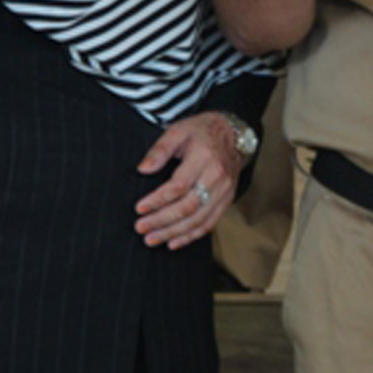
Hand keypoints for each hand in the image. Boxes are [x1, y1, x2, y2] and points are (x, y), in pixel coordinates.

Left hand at [134, 112, 243, 249]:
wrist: (233, 134)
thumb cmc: (201, 132)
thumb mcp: (178, 131)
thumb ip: (160, 149)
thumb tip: (143, 169)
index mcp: (204, 158)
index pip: (178, 186)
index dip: (157, 200)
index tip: (139, 208)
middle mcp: (217, 177)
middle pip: (188, 207)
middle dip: (162, 221)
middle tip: (140, 228)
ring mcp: (224, 191)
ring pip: (198, 219)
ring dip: (173, 233)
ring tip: (152, 239)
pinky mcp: (227, 200)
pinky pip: (209, 223)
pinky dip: (191, 236)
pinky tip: (173, 242)